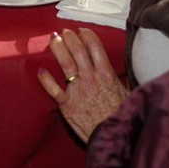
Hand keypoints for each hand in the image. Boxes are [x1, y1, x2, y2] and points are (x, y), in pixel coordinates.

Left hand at [35, 28, 128, 142]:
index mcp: (106, 74)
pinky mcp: (67, 104)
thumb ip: (123, 81)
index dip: (87, 35)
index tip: (82, 30)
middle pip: (77, 50)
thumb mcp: (129, 94)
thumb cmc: (121, 117)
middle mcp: (90, 78)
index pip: (95, 47)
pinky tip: (40, 71)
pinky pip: (53, 89)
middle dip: (69, 37)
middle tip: (64, 31)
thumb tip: (127, 72)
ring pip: (65, 63)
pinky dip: (45, 80)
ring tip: (53, 39)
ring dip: (58, 48)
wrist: (112, 137)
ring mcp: (77, 90)